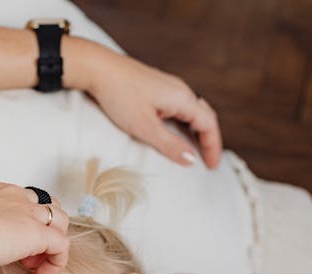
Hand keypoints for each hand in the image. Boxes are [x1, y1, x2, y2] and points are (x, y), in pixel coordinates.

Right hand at [0, 178, 69, 273]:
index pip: (18, 198)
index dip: (20, 221)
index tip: (6, 242)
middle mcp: (12, 194)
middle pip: (44, 205)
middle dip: (41, 228)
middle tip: (24, 256)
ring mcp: (27, 212)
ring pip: (59, 220)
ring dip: (51, 244)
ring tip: (33, 266)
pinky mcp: (36, 232)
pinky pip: (62, 245)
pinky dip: (56, 262)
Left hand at [69, 40, 221, 168]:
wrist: (98, 69)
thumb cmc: (119, 95)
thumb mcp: (145, 127)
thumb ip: (170, 145)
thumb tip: (190, 159)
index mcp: (183, 98)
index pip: (209, 124)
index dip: (213, 147)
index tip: (212, 166)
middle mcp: (181, 90)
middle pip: (205, 116)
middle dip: (209, 140)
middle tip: (208, 161)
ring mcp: (169, 87)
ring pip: (193, 111)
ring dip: (198, 131)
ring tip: (196, 150)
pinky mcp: (158, 87)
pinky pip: (180, 107)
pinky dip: (185, 123)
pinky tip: (177, 132)